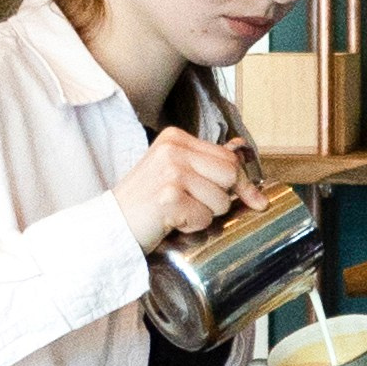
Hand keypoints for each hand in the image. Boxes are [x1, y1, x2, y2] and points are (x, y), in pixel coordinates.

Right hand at [113, 126, 267, 256]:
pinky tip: (170, 222)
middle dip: (222, 200)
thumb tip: (243, 151)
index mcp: (175, 138)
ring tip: (177, 213)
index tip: (255, 200)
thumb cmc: (145, 203)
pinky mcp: (169, 197)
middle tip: (196, 207)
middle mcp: (173, 149)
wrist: (111, 225)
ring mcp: (170, 171)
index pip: (229, 158)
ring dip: (204, 215)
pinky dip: (192, 227)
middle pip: (231, 175)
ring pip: (221, 200)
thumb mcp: (173, 172)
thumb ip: (206, 163)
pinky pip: (205, 218)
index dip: (244, 183)